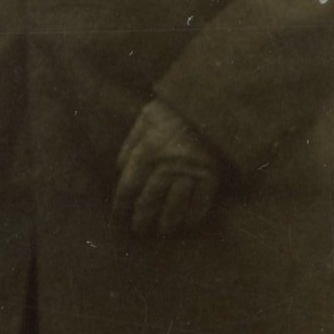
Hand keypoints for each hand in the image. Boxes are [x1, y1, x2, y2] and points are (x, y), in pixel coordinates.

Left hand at [111, 101, 223, 238]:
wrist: (214, 102)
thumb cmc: (176, 109)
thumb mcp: (146, 118)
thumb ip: (131, 143)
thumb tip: (119, 169)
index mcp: (148, 150)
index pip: (129, 185)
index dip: (122, 203)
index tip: (119, 213)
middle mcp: (168, 165)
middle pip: (150, 200)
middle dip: (142, 218)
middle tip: (139, 230)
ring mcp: (190, 172)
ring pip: (175, 206)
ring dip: (167, 222)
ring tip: (162, 232)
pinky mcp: (211, 176)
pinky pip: (201, 202)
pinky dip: (194, 216)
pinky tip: (188, 224)